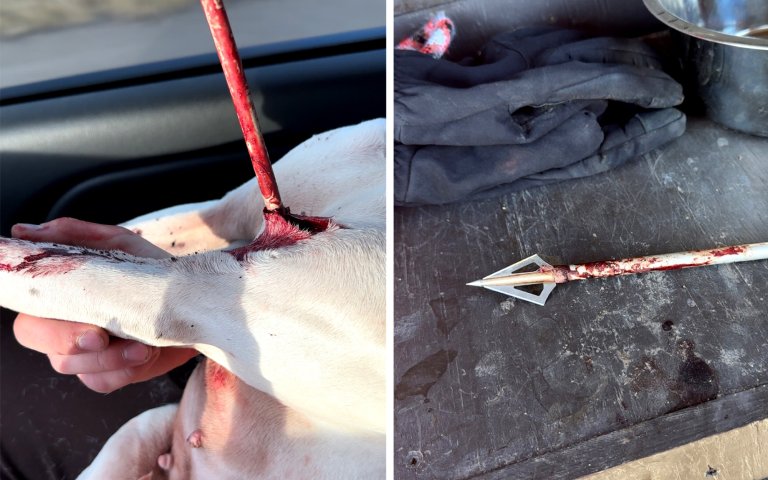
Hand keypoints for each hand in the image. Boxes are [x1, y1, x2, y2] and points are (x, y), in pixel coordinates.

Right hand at [11, 218, 197, 392]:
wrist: (193, 302)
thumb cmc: (151, 270)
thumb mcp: (120, 245)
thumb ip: (75, 235)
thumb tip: (24, 231)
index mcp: (57, 294)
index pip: (28, 314)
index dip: (48, 324)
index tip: (88, 327)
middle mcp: (60, 325)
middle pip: (39, 341)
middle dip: (72, 342)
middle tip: (104, 337)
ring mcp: (80, 353)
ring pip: (71, 365)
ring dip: (109, 356)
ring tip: (144, 344)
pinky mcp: (105, 373)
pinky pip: (101, 381)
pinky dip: (124, 370)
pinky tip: (146, 354)